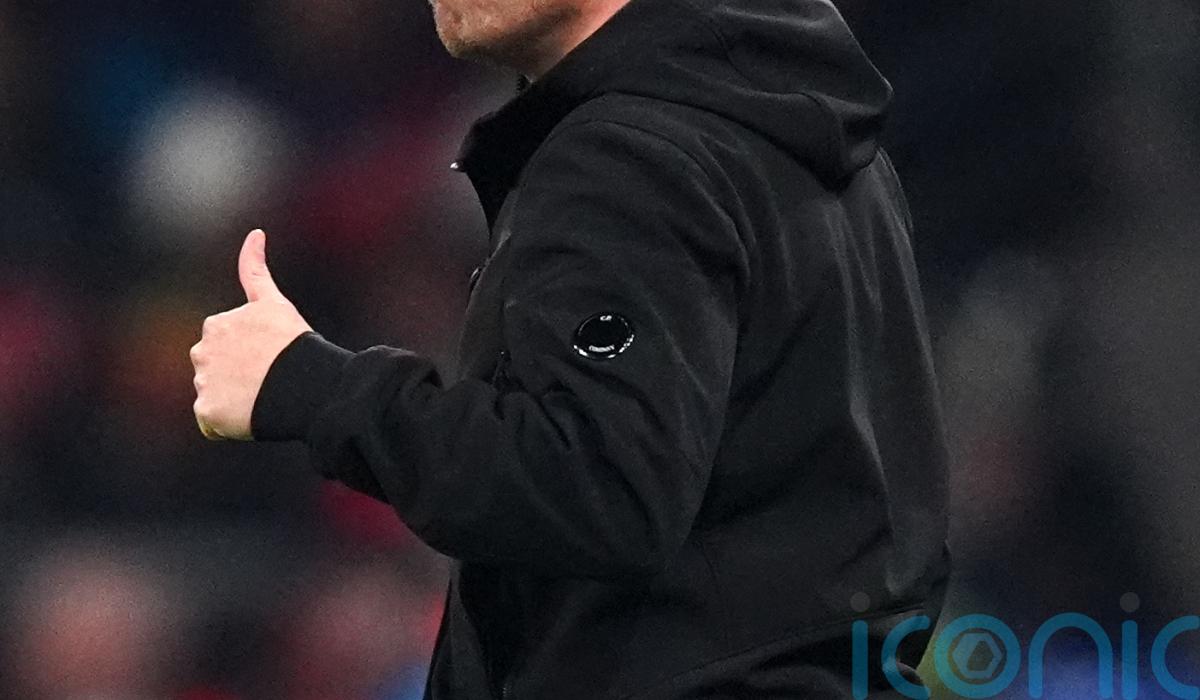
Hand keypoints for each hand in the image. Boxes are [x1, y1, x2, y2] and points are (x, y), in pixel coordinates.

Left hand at [191, 229, 312, 440]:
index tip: (270, 358)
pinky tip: (249, 417)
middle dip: (236, 377)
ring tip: (263, 398)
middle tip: (268, 380)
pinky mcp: (207, 411)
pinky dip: (226, 424)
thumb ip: (255, 266)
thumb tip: (255, 230)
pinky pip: (211, 422)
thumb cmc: (294, 343)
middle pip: (215, 371)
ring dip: (234, 400)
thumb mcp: (273, 302)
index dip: (250, 354)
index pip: (225, 346)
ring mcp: (203, 382)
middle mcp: (201, 351)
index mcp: (214, 325)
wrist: (305, 383)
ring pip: (215, 396)